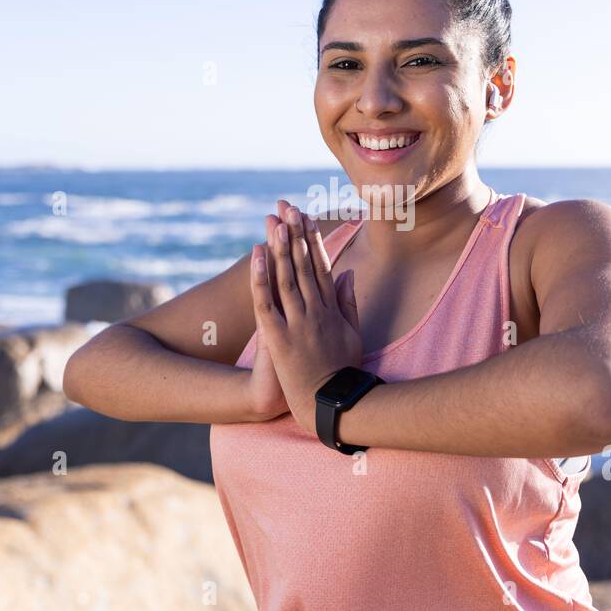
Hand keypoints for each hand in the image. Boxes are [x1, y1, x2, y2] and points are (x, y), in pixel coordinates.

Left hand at [249, 201, 362, 435]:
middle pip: (303, 265)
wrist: (330, 403)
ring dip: (280, 247)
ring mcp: (297, 323)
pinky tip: (256, 255)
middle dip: (295, 234)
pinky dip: (260, 277)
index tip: (306, 218)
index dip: (313, 240)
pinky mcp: (278, 338)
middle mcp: (316, 311)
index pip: (322, 266)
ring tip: (274, 220)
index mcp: (333, 309)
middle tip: (287, 207)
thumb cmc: (342, 371)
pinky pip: (266, 302)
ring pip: (286, 277)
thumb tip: (349, 272)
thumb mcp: (354, 334)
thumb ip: (350, 302)